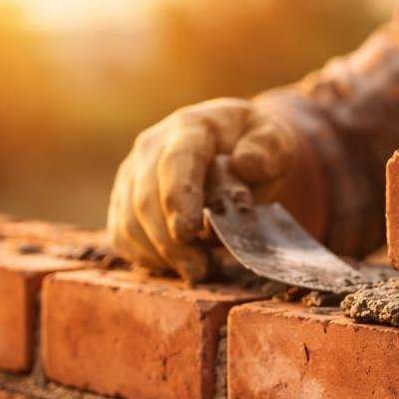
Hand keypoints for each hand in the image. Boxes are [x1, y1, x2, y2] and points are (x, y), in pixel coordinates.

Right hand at [107, 98, 295, 280]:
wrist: (236, 150)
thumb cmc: (257, 148)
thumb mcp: (276, 140)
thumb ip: (269, 147)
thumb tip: (246, 163)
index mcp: (190, 127)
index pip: (177, 162)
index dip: (178, 198)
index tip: (188, 232)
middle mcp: (152, 146)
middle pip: (146, 198)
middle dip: (169, 241)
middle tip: (199, 270)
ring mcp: (133, 174)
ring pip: (129, 221)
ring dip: (158, 254)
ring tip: (195, 271)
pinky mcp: (124, 200)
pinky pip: (122, 235)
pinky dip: (145, 257)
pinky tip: (175, 267)